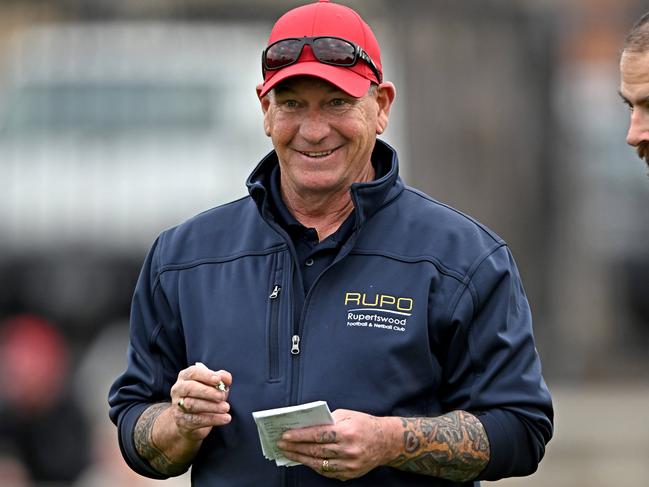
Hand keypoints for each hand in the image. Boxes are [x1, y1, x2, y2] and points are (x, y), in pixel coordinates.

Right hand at [169, 363, 231, 441]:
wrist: (189, 419)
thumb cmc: (203, 396)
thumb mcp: (212, 385)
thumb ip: (220, 378)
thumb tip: (227, 379)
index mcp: (185, 376)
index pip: (193, 372)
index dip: (206, 375)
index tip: (218, 380)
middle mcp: (178, 389)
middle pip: (190, 388)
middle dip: (207, 392)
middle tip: (222, 396)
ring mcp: (177, 405)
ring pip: (192, 404)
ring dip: (211, 406)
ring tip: (226, 408)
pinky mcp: (181, 421)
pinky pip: (196, 420)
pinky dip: (213, 419)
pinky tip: (225, 418)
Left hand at [276, 409, 396, 480]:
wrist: (386, 442)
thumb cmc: (364, 424)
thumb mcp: (348, 414)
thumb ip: (328, 420)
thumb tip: (307, 425)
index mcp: (347, 432)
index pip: (317, 435)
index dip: (300, 436)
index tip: (286, 435)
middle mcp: (348, 450)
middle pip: (316, 450)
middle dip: (296, 447)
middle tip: (282, 445)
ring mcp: (349, 465)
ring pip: (319, 464)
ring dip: (301, 459)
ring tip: (289, 453)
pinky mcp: (350, 474)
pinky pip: (327, 472)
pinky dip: (314, 466)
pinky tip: (305, 460)